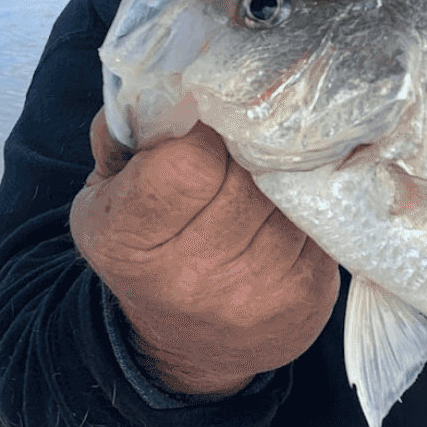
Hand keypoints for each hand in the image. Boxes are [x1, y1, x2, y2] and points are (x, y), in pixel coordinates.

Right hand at [70, 111, 339, 395]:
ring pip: (289, 195)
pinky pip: (319, 223)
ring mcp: (252, 293)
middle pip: (247, 174)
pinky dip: (306, 208)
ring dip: (281, 176)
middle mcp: (190, 275)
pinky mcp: (304, 299)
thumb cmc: (146, 250)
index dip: (204, 131)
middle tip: (242, 144)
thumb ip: (128, 133)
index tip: (204, 127)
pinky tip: (284, 212)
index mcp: (128, 238)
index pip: (190, 160)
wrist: (182, 348)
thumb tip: (170, 79)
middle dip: (247, 149)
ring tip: (262, 178)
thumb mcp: (108, 195)